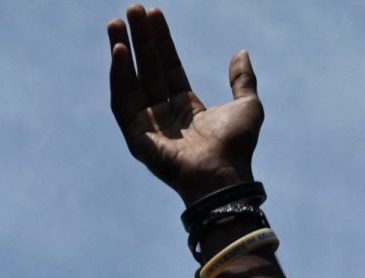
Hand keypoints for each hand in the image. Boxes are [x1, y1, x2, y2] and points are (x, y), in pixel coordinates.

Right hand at [108, 6, 262, 202]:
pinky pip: (122, 102)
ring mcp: (148, 126)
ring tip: (117, 23)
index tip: (154, 13)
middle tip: (132, 8)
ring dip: (122, 52)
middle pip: (147, 68)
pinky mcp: (136, 137)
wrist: (222, 174)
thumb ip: (242, 79)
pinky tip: (119, 52)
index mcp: (186, 108)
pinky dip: (118, 77)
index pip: (168, 66)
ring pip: (130, 82)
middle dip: (139, 38)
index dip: (162, 40)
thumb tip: (241, 52)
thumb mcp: (247, 105)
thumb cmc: (236, 146)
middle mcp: (164, 115)